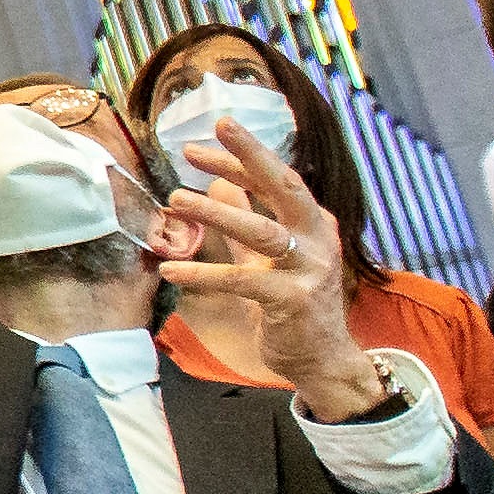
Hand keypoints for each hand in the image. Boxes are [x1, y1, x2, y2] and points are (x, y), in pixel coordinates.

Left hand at [159, 127, 377, 414]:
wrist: (322, 359)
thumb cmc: (294, 305)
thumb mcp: (266, 257)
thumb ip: (246, 220)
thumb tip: (219, 183)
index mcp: (311, 223)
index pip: (274, 180)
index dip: (239, 160)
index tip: (197, 146)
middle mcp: (316, 238)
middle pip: (284, 186)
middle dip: (250, 156)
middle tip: (211, 133)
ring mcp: (310, 268)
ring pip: (262, 230)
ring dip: (217, 213)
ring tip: (176, 200)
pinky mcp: (294, 300)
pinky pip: (244, 281)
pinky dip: (205, 275)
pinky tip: (170, 271)